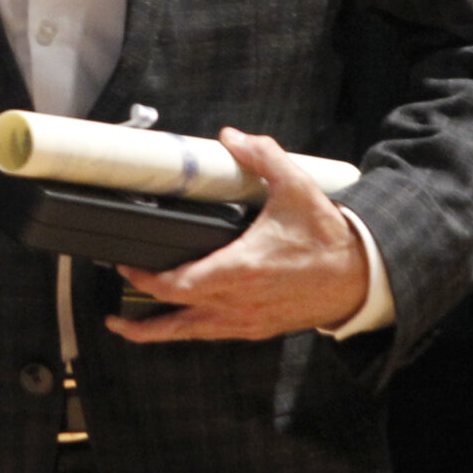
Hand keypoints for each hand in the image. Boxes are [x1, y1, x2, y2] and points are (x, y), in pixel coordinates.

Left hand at [107, 127, 368, 343]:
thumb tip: (231, 136)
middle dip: (139, 316)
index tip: (124, 265)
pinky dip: (189, 331)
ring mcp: (248, 320)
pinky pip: (214, 335)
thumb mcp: (296, 187)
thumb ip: (262, 156)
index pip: (178, 284)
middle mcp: (239, 302)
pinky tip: (177, 324)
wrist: (361, 277)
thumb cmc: (327, 237)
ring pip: (192, 335)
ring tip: (127, 328)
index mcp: (241, 269)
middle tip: (112, 308)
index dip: (145, 278)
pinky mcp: (258, 328)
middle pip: (175, 317)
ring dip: (158, 334)